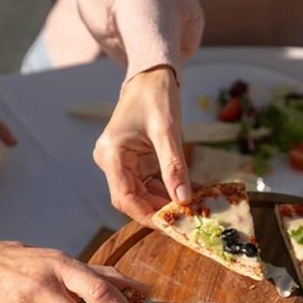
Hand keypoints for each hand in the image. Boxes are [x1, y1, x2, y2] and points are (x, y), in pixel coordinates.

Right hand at [93, 66, 191, 223]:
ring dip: (165, 204)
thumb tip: (184, 199)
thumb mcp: (167, 130)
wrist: (152, 75)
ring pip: (142, 195)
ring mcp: (122, 163)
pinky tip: (187, 196)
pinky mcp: (134, 162)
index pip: (125, 198)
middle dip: (159, 212)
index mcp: (111, 154)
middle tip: (187, 222)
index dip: (148, 216)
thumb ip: (174, 166)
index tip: (173, 227)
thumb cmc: (155, 95)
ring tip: (191, 211)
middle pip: (132, 200)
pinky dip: (167, 191)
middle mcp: (111, 162)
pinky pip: (149, 184)